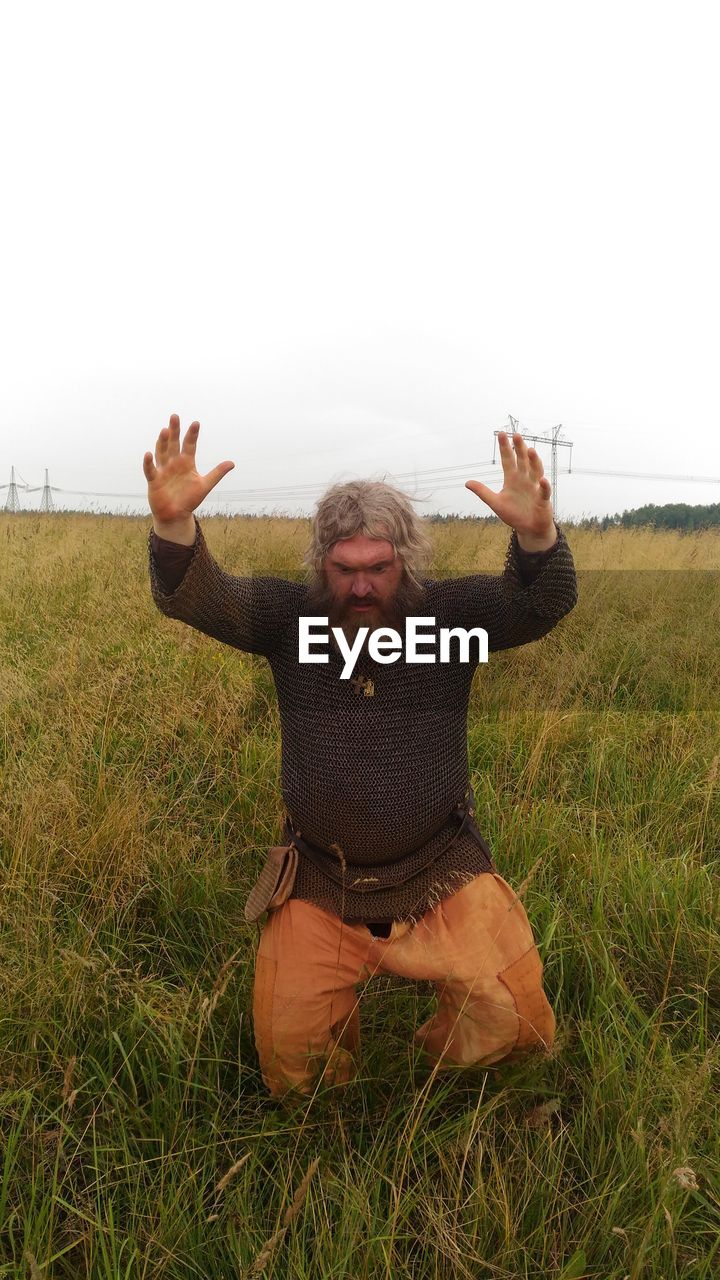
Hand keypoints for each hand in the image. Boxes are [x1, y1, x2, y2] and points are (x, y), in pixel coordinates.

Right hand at [143, 415, 234, 531]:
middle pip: (174, 444)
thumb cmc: (190, 499)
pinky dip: (149, 463)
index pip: (190, 445)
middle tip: (175, 416)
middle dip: (174, 431)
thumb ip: (217, 473)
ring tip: (165, 430)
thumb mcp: (205, 485)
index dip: (192, 435)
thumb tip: (232, 463)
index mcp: (186, 462)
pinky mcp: (154, 480)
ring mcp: (163, 470)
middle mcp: (174, 463)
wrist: (176, 515)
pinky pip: (151, 470)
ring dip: (163, 442)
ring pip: (162, 453)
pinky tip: (149, 453)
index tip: (196, 423)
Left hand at [465, 432, 555, 549]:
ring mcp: (535, 488)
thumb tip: (467, 483)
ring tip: (530, 450)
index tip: (501, 433)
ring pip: (535, 471)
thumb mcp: (495, 503)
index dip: (504, 447)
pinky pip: (544, 491)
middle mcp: (524, 479)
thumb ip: (483, 492)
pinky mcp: (543, 500)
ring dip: (534, 461)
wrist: (529, 528)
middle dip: (519, 448)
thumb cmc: (514, 514)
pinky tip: (542, 480)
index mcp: (512, 479)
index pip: (508, 459)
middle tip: (516, 435)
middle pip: (522, 460)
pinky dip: (544, 486)